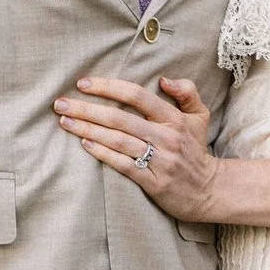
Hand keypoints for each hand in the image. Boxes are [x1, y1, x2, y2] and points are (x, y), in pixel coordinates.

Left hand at [54, 72, 217, 220]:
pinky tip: (84, 143)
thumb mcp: (200, 117)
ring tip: (64, 122)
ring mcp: (160, 160)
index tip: (83, 83)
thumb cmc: (196, 150)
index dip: (108, 87)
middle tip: (60, 103)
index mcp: (174, 118)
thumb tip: (164, 79)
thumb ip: (187, 92)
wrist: (209, 190)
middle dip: (86, 108)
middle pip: (120, 118)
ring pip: (118, 140)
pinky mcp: (154, 182)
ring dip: (88, 129)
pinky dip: (102, 153)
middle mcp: (166, 137)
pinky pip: (123, 165)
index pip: (137, 95)